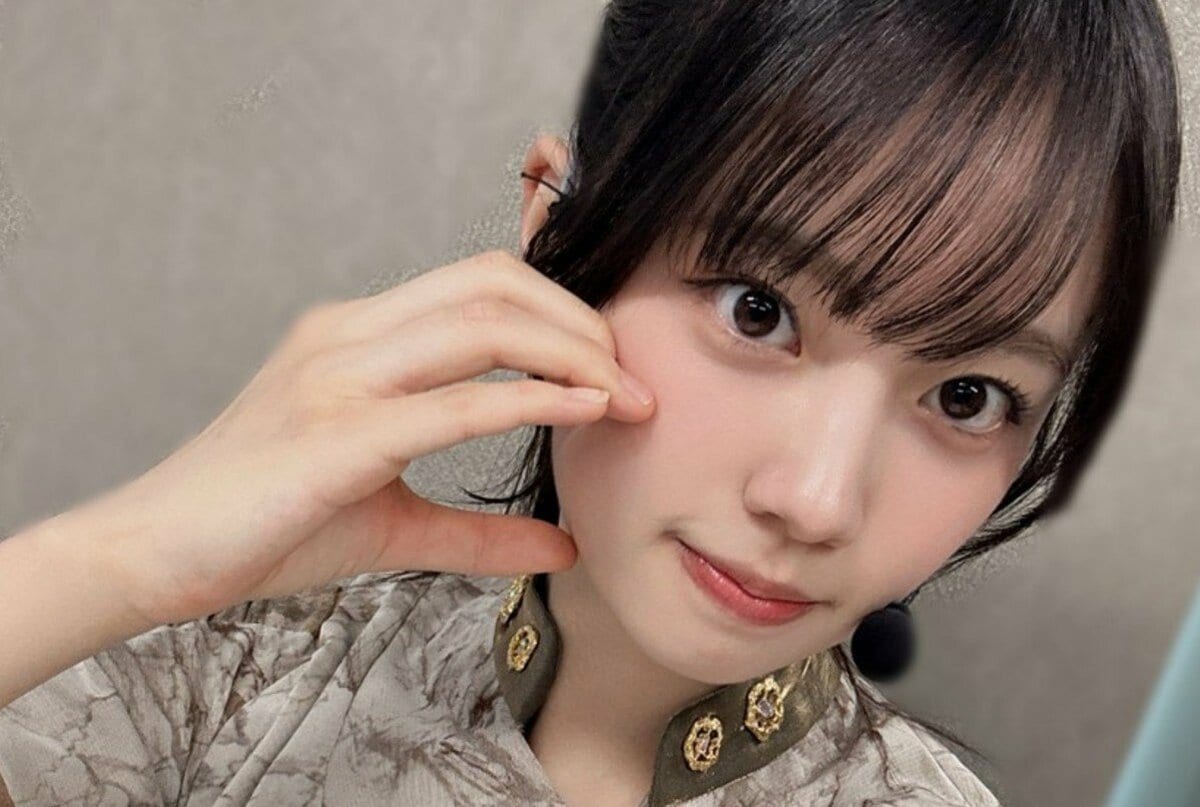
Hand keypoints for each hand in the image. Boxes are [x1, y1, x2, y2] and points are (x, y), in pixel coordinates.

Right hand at [81, 249, 654, 626]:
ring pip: (481, 322)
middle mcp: (347, 336)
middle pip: (493, 283)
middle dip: (580, 321)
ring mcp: (336, 376)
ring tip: (624, 397)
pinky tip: (582, 412)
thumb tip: (563, 547)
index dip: (561, 311)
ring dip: (571, 353)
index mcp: (356, 335)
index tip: (613, 365)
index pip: (481, 285)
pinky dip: (530, 399)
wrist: (153, 553)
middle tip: (635, 380)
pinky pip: (452, 402)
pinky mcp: (333, 435)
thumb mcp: (392, 524)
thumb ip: (480, 530)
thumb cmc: (263, 526)